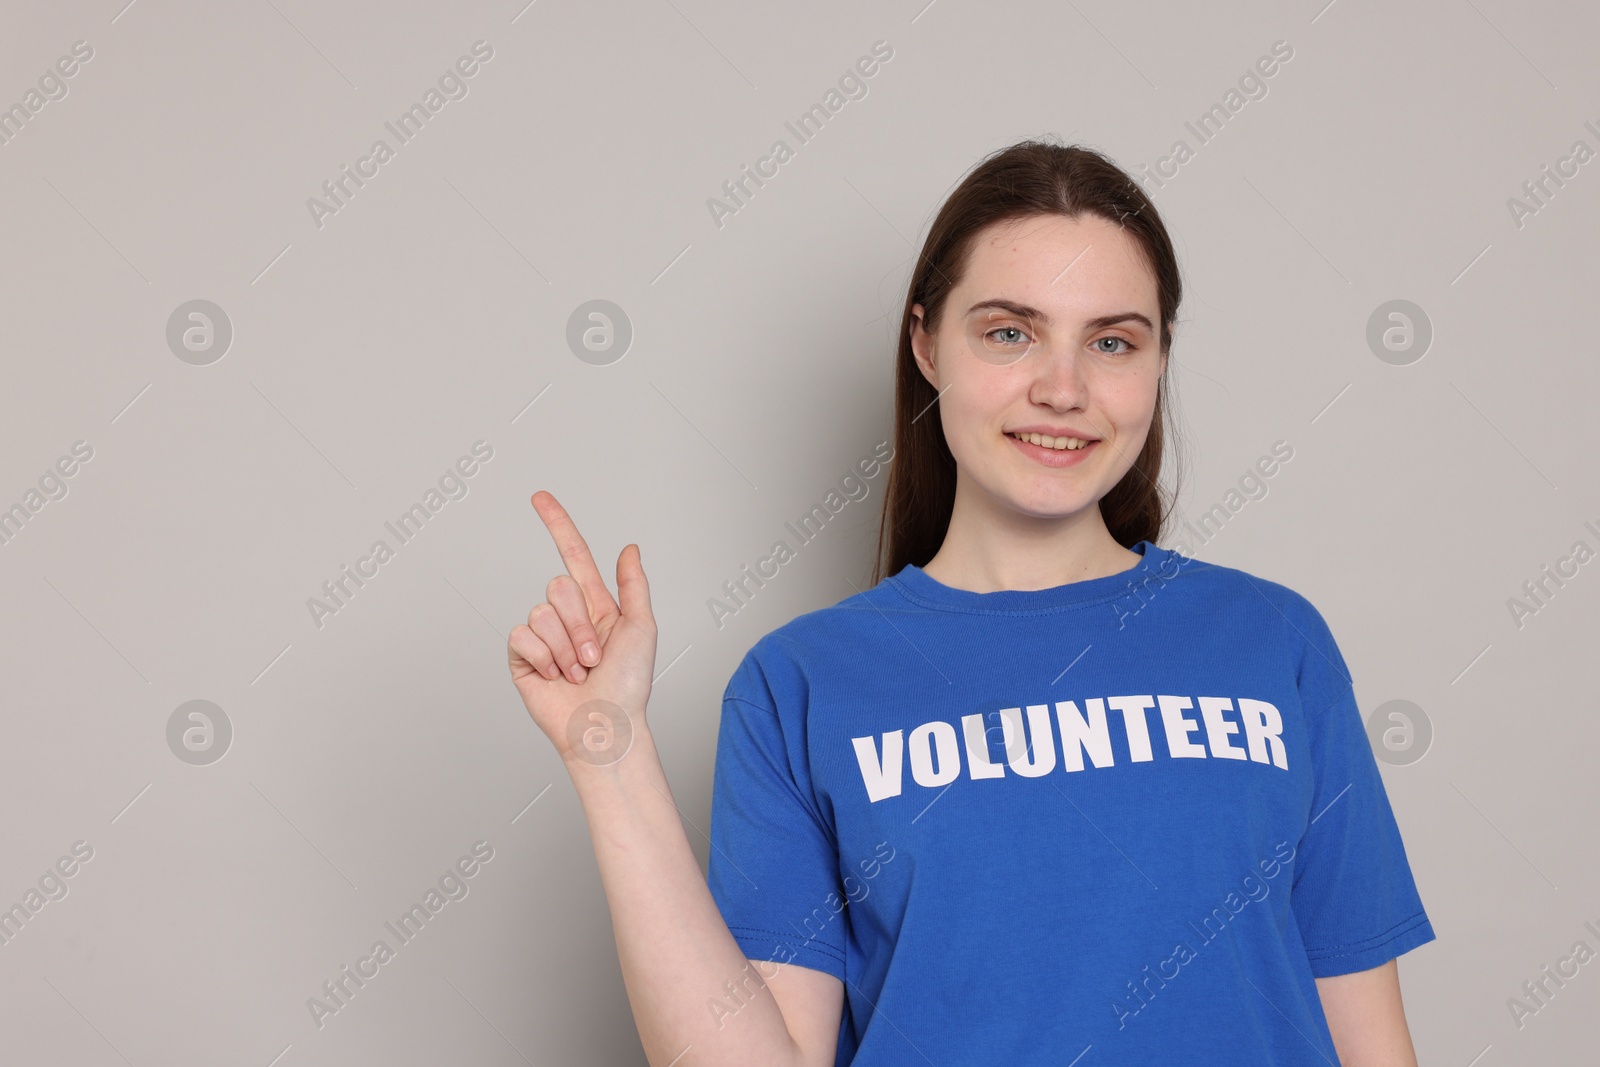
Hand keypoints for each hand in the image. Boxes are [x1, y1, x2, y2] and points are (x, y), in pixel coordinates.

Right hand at [508, 491, 656, 764]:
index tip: (539, 497)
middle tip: (595, 657)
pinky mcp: (523, 657)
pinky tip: (556, 677)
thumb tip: (629, 548)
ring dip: (567, 647)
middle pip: (558, 586)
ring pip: (541, 612)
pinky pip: (522, 635)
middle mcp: (566, 617)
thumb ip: (633, 585)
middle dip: (581, 624)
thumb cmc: (630, 684)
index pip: (572, 555)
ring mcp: (543, 637)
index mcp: (596, 605)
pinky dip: (544, 657)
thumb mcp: (643, 628)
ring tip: (580, 672)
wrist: (605, 726)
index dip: (557, 524)